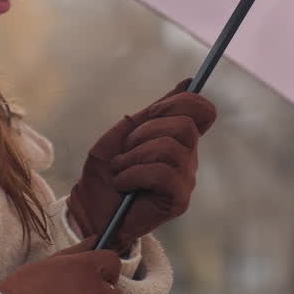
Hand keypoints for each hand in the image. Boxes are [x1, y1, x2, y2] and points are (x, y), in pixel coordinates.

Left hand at [67, 80, 216, 250]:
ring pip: (171, 148)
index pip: (202, 110)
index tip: (153, 112)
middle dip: (147, 131)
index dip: (181, 103)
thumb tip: (188, 82)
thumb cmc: (105, 174)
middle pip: (185, 126)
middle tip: (127, 149)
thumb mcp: (123, 134)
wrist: (90, 212)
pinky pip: (163, 173)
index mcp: (178, 139)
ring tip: (120, 170)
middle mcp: (188, 158)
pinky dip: (134, 174)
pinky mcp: (178, 200)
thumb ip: (153, 112)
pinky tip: (123, 184)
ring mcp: (185, 180)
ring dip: (134, 156)